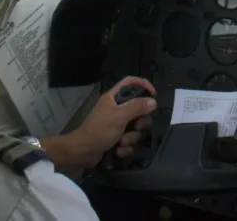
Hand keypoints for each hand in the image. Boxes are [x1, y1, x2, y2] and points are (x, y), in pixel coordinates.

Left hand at [42, 76, 156, 169]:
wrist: (83, 153)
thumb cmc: (99, 130)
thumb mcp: (119, 116)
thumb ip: (137, 107)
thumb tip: (153, 101)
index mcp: (114, 98)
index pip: (131, 82)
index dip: (143, 85)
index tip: (153, 96)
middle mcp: (117, 109)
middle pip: (139, 109)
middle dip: (140, 121)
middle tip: (136, 126)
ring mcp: (117, 124)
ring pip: (136, 128)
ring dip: (131, 138)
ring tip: (122, 142)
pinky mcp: (117, 138)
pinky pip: (130, 141)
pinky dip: (126, 147)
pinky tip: (118, 150)